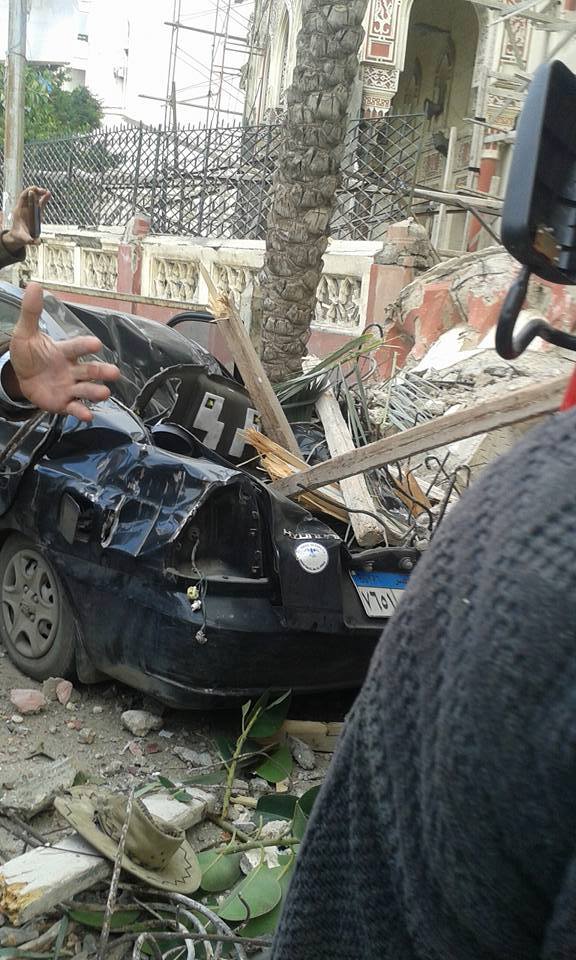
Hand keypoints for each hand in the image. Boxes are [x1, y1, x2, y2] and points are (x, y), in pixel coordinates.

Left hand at [3, 187, 50, 251]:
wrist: (19, 238)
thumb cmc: (19, 237)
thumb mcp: (24, 239)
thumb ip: (31, 240)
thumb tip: (37, 242)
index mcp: (19, 211)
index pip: (23, 198)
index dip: (28, 193)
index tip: (34, 190)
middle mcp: (25, 209)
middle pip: (29, 196)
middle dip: (36, 191)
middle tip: (43, 191)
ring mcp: (30, 210)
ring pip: (35, 198)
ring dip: (40, 194)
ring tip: (47, 192)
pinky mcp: (35, 212)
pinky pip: (40, 204)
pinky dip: (44, 199)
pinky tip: (48, 194)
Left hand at [8, 283, 120, 422]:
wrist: (20, 377)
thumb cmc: (28, 353)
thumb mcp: (25, 332)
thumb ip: (31, 311)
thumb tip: (33, 284)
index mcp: (64, 352)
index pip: (77, 347)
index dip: (85, 345)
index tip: (96, 344)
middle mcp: (72, 370)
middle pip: (90, 371)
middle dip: (102, 372)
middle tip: (114, 373)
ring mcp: (69, 387)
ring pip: (86, 390)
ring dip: (96, 392)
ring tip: (104, 393)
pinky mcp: (64, 403)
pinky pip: (75, 407)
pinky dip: (81, 411)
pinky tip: (87, 415)